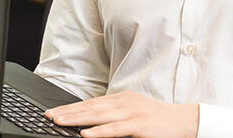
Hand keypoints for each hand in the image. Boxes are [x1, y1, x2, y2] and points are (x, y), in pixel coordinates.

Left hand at [46, 91, 198, 137]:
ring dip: (77, 119)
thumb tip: (90, 123)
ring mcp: (132, 113)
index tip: (53, 112)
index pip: (90, 103)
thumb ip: (113, 116)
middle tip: (48, 116)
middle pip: (90, 107)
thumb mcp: (133, 113)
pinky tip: (86, 134)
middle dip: (67, 112)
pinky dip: (99, 132)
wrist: (184, 121)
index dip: (70, 107)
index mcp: (121, 99)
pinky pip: (116, 130)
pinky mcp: (140, 125)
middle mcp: (124, 102)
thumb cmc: (157, 120)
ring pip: (98, 116)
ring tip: (59, 122)